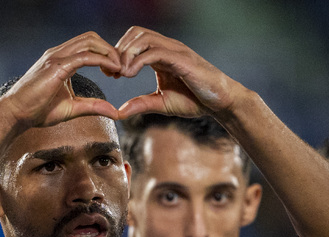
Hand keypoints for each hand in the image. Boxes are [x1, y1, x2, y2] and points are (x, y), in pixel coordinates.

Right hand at [0, 32, 120, 129]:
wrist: (16, 114)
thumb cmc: (38, 111)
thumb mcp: (72, 109)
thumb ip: (93, 107)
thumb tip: (114, 112)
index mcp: (62, 60)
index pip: (89, 45)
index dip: (106, 54)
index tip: (115, 71)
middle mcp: (59, 53)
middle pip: (92, 38)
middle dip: (110, 50)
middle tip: (120, 69)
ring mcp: (57, 56)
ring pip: (90, 41)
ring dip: (108, 52)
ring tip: (119, 69)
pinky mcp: (56, 66)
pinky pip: (84, 56)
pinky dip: (101, 60)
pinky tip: (111, 70)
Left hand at [115, 27, 236, 119]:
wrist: (218, 102)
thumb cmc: (194, 101)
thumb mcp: (161, 104)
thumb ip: (141, 104)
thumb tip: (119, 112)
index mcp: (161, 55)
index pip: (134, 41)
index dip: (118, 54)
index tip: (110, 73)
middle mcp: (167, 47)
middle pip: (135, 33)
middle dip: (119, 50)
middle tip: (111, 72)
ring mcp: (174, 50)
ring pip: (143, 37)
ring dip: (127, 53)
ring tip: (121, 73)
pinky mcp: (181, 58)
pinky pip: (155, 51)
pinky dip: (138, 61)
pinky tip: (130, 74)